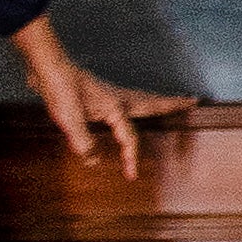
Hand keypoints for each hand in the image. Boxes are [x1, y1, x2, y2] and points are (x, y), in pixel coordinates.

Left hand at [9, 22, 191, 177]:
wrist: (49, 66)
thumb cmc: (60, 88)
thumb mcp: (69, 119)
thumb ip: (82, 141)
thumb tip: (93, 160)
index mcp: (115, 108)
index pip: (129, 137)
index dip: (131, 157)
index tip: (132, 175)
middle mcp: (119, 99)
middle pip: (153, 103)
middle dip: (172, 104)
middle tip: (192, 101)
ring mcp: (112, 93)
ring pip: (143, 99)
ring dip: (160, 101)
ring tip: (173, 102)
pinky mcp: (102, 92)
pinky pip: (131, 98)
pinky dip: (143, 100)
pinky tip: (135, 104)